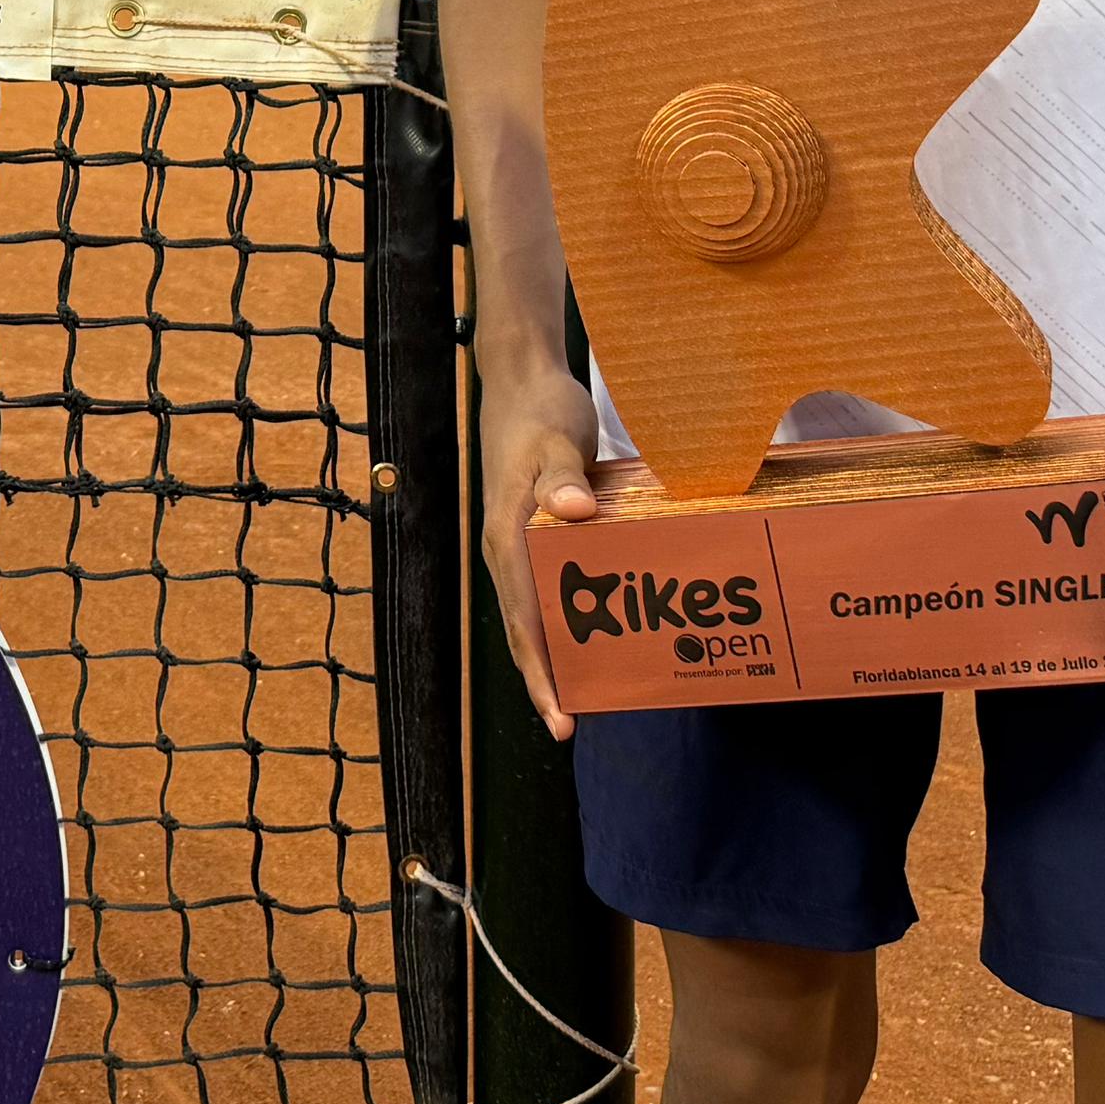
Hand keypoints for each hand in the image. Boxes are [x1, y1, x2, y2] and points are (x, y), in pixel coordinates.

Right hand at [479, 357, 601, 740]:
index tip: (560, 718)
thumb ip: (562, 475)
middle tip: (574, 723)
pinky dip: (567, 617)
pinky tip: (597, 628)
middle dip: (546, 679)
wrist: (523, 380)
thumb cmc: (539, 412)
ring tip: (590, 689)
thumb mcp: (555, 440)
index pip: (521, 622)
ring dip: (557, 653)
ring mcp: (519, 541)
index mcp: (507, 538)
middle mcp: (507, 549)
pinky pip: (548, 588)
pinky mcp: (536, 529)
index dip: (540, 674)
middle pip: (524, 629)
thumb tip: (570, 511)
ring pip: (534, 613)